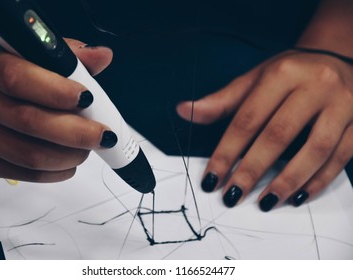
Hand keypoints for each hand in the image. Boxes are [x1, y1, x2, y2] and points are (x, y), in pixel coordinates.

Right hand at [0, 37, 112, 181]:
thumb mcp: (20, 52)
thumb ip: (64, 54)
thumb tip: (101, 57)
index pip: (19, 78)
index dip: (58, 91)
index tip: (88, 98)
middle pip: (31, 122)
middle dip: (77, 133)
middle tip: (102, 134)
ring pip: (31, 156)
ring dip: (70, 155)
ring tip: (87, 147)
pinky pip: (25, 174)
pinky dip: (57, 171)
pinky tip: (68, 161)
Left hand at [177, 50, 352, 210]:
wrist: (335, 58)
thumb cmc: (288, 74)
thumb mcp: (254, 80)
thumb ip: (221, 101)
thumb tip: (183, 110)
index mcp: (281, 74)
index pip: (247, 119)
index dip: (227, 152)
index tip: (211, 178)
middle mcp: (315, 86)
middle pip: (279, 135)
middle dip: (252, 170)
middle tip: (233, 196)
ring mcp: (343, 104)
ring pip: (316, 149)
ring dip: (289, 180)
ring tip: (265, 202)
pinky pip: (342, 156)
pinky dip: (320, 180)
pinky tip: (298, 195)